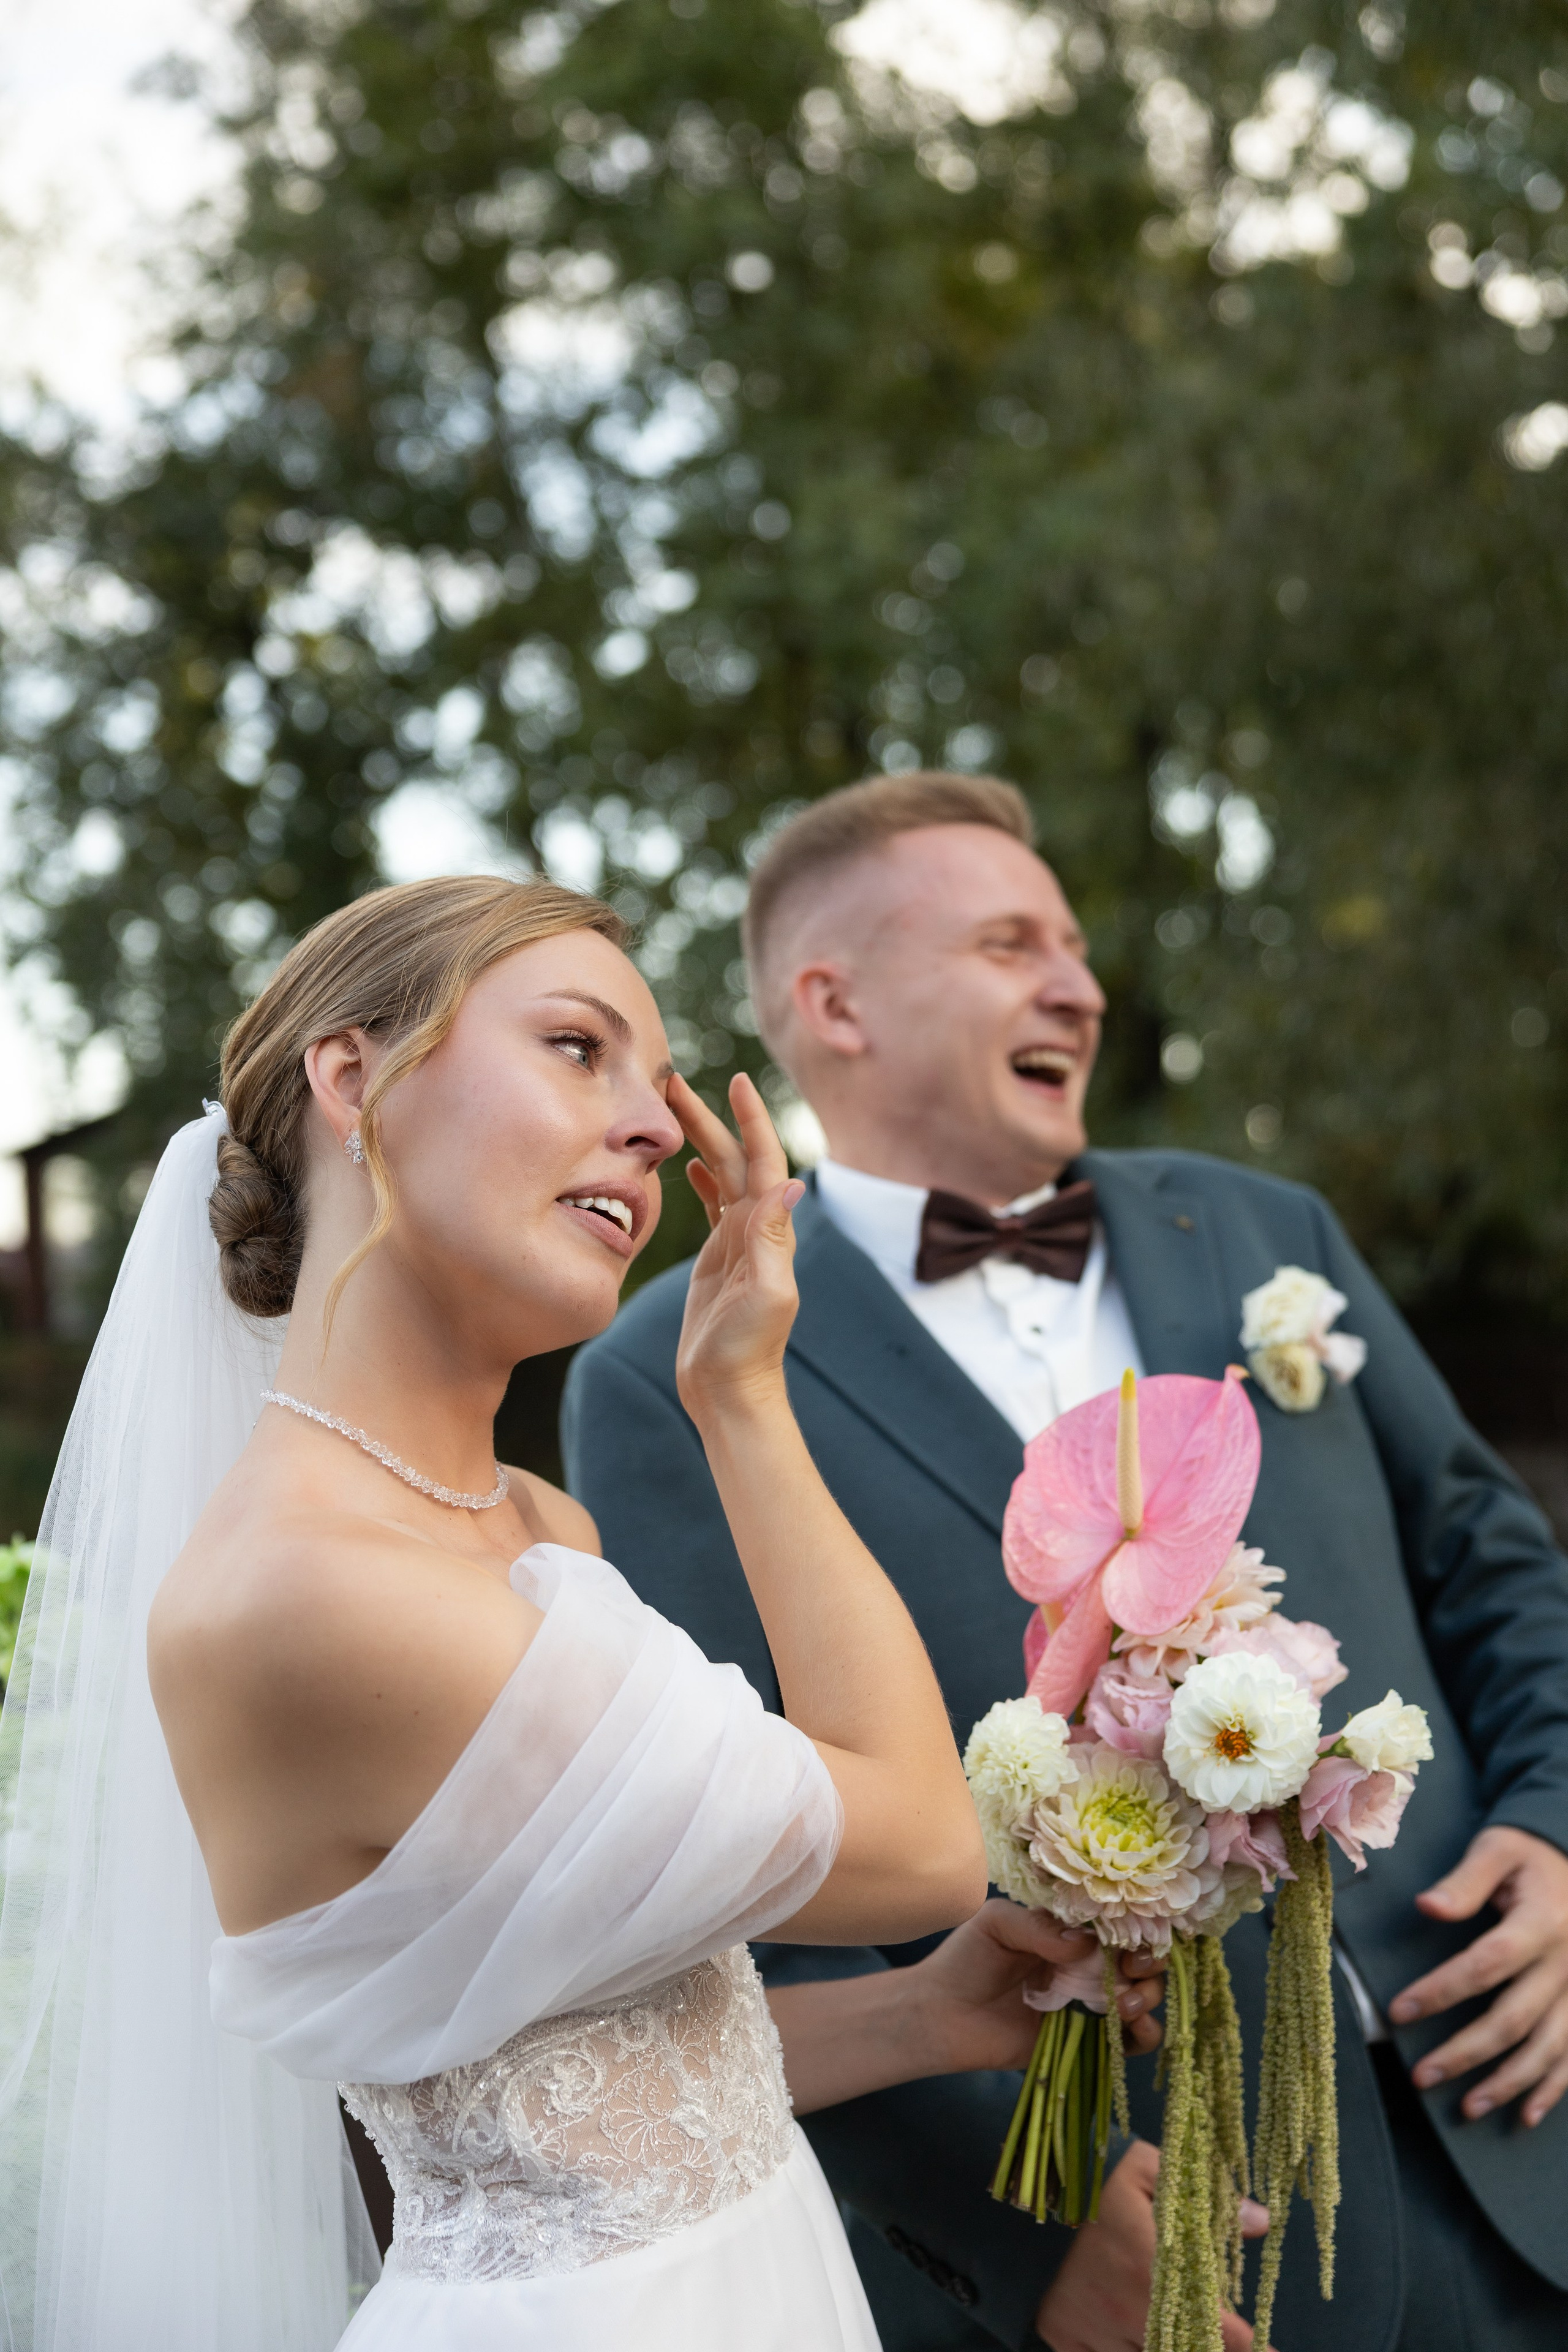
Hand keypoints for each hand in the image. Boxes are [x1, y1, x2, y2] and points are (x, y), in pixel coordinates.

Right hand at [671, 1072, 803, 1425]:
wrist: (730, 1389)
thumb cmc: (748, 1349)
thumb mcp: (767, 1294)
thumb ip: (773, 1241)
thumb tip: (789, 1184)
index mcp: (769, 1229)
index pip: (763, 1159)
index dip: (751, 1119)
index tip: (737, 1080)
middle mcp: (757, 1228)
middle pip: (734, 1157)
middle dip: (710, 1117)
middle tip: (673, 1082)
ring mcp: (737, 1241)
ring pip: (719, 1175)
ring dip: (701, 1138)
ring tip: (672, 1108)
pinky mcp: (717, 1258)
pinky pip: (712, 1205)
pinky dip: (701, 1177)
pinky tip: (686, 1163)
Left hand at [908, 1900, 1166, 2075]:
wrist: (940, 2015)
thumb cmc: (966, 1959)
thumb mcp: (997, 1924)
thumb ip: (1039, 1927)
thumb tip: (1087, 1943)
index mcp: (1068, 1933)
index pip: (1117, 1926)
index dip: (1135, 1929)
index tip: (1132, 1938)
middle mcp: (1085, 1967)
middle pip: (1138, 1962)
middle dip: (1148, 1965)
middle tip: (1133, 1971)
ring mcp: (1087, 2005)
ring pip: (1139, 1999)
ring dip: (1147, 1998)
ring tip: (1126, 2004)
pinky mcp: (1084, 2042)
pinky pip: (1126, 2041)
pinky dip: (1143, 2035)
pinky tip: (1136, 2028)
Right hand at [1035, 2140, 1270, 2351]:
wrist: (999, 2196)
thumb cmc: (1081, 2175)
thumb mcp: (1144, 2167)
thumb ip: (1202, 2194)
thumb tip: (1260, 2220)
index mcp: (1155, 2272)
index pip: (1224, 2331)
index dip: (1253, 2345)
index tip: (1269, 2346)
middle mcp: (1130, 2316)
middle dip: (1208, 2347)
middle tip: (1221, 2338)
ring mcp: (1095, 2334)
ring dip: (1163, 2345)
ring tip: (1166, 2325)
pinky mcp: (1064, 2342)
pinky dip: (1123, 2350)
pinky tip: (1129, 2336)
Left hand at [1391, 1824, 1567, 2124]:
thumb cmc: (1528, 1855)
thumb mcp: (1498, 1850)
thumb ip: (1464, 1881)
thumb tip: (1425, 1906)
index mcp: (1542, 1922)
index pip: (1485, 1965)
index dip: (1442, 1991)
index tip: (1399, 2012)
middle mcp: (1567, 1964)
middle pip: (1514, 2018)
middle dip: (1466, 2053)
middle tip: (1421, 2077)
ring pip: (1547, 2048)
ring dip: (1507, 2082)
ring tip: (1467, 2108)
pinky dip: (1552, 2089)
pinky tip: (1526, 2115)